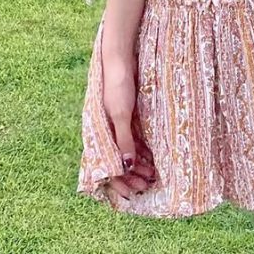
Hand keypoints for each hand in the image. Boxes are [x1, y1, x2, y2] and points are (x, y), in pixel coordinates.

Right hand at [100, 55, 156, 203]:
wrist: (119, 59)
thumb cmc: (117, 85)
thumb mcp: (121, 114)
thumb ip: (124, 140)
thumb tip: (127, 167)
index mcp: (100, 135)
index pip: (108, 168)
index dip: (120, 184)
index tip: (134, 194)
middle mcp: (107, 133)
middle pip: (117, 163)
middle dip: (132, 178)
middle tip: (148, 186)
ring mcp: (117, 125)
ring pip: (126, 153)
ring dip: (138, 165)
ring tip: (153, 174)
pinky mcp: (126, 116)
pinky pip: (133, 140)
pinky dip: (141, 151)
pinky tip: (152, 158)